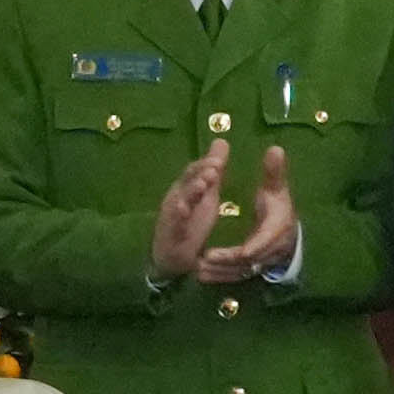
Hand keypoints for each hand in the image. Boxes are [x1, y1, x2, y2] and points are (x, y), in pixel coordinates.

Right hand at [150, 141, 230, 280]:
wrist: (173, 253)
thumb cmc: (192, 219)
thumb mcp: (207, 192)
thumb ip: (213, 169)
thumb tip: (222, 141)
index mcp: (187, 188)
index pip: (194, 172)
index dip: (205, 165)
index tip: (219, 159)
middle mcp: (178, 198)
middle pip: (187, 182)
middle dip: (199, 174)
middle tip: (215, 168)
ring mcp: (173, 215)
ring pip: (181, 201)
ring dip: (191, 192)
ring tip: (203, 186)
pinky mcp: (172, 233)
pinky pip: (175, 225)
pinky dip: (179, 218)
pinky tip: (184, 212)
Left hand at [193, 146, 298, 283]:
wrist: (289, 231)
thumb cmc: (278, 207)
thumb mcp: (276, 189)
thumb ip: (273, 172)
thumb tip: (275, 148)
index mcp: (278, 228)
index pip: (266, 240)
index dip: (252, 247)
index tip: (238, 251)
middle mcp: (272, 249)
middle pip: (251, 259)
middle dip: (229, 260)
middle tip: (205, 258)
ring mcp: (263, 262)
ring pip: (242, 271)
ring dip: (221, 272)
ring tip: (199, 268)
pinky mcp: (254, 269)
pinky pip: (237, 277)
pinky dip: (220, 277)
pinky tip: (202, 276)